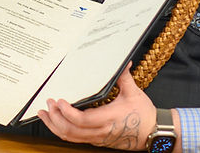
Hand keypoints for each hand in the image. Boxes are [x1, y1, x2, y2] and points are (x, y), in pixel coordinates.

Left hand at [37, 65, 159, 150]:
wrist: (155, 134)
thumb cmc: (144, 115)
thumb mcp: (134, 93)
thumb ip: (124, 76)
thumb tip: (123, 61)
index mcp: (109, 118)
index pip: (82, 120)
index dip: (67, 113)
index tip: (59, 101)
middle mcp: (101, 131)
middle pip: (71, 131)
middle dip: (55, 118)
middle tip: (48, 103)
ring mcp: (98, 137)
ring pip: (71, 137)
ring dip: (55, 125)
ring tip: (44, 113)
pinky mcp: (97, 140)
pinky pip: (75, 139)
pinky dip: (62, 131)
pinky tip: (54, 123)